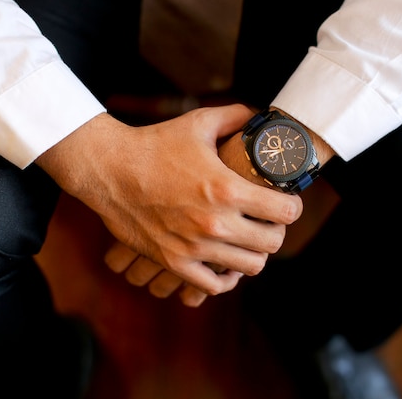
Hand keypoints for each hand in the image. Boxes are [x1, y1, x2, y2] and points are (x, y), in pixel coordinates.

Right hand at [36, 104, 302, 296]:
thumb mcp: (198, 123)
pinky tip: (225, 262)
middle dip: (276, 230)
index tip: (285, 202)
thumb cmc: (154, 144)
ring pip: (250, 266)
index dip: (292, 206)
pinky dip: (226, 277)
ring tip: (248, 239)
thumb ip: (237, 116)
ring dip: (254, 253)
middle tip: (268, 221)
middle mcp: (215, 223)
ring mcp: (194, 247)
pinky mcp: (174, 262)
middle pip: (272, 243)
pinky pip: (214, 285)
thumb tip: (262, 116)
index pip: (286, 212)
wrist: (109, 169)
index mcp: (226, 188)